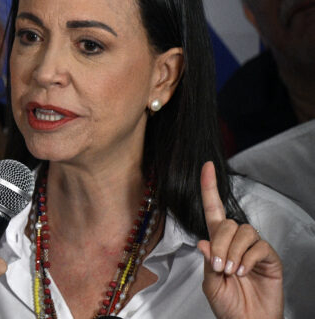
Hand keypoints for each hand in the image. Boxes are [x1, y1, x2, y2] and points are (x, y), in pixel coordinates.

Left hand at [197, 161, 282, 318]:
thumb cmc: (228, 305)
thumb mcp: (210, 283)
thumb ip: (206, 261)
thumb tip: (202, 241)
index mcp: (217, 244)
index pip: (213, 211)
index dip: (209, 188)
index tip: (206, 166)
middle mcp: (235, 242)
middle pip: (227, 222)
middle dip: (219, 242)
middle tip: (219, 265)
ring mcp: (253, 249)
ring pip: (243, 231)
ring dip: (233, 251)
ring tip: (232, 271)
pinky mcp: (269, 257)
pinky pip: (259, 246)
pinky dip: (248, 258)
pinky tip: (244, 271)